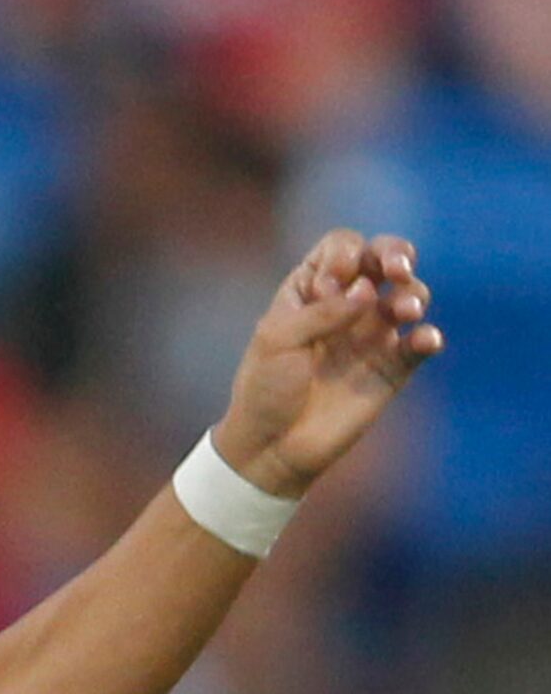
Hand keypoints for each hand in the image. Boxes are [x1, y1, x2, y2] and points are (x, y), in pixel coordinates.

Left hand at [215, 230, 442, 498]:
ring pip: (409, 296)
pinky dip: (428, 336)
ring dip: (412, 295)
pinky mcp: (391, 368)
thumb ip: (322, 311)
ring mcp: (371, 335)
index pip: (341, 248)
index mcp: (309, 290)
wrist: (272, 446)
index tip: (326, 285)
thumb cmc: (265, 388)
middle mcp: (345, 306)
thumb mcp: (278, 339)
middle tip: (396, 270)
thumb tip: (368, 292)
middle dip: (396, 254)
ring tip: (404, 311)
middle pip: (383, 260)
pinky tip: (423, 340)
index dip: (343, 255)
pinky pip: (420, 343)